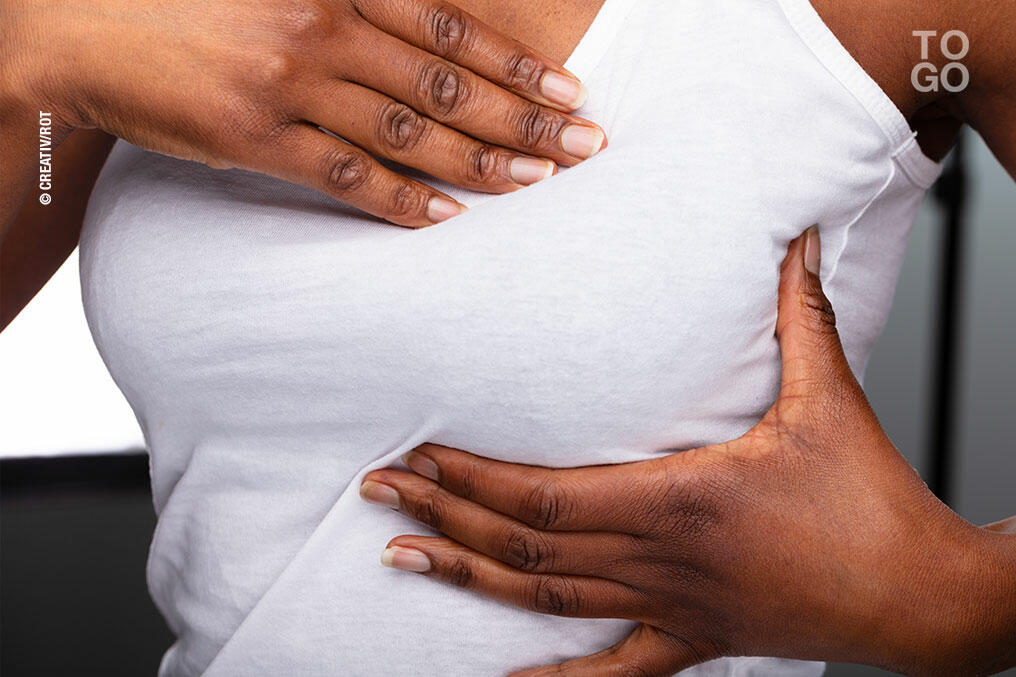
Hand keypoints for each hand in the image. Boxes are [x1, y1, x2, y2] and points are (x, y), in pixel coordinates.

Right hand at [4, 0, 603, 226]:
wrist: (80, 24)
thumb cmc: (193, 0)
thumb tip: (427, 24)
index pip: (453, 30)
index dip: (520, 66)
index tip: (572, 94)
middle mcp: (322, 29)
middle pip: (449, 84)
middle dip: (526, 119)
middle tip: (585, 147)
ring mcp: (289, 86)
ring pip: (410, 133)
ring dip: (482, 163)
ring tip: (538, 185)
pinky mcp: (254, 138)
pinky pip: (346, 177)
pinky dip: (401, 200)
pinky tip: (447, 218)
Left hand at [361, 228, 1015, 674]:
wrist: (922, 598)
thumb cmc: (873, 501)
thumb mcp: (831, 398)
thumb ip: (801, 314)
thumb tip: (801, 238)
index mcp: (681, 500)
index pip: (543, 495)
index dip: (471, 476)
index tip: (418, 453)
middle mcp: (661, 560)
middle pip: (524, 543)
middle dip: (443, 514)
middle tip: (377, 490)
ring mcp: (671, 610)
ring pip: (546, 600)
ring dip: (467, 579)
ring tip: (399, 558)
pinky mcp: (694, 640)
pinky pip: (609, 672)